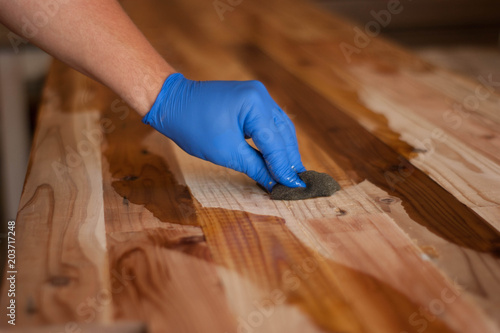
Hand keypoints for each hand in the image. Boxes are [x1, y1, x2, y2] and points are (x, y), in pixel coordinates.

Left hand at [142, 73, 305, 190]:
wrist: (171, 103)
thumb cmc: (192, 125)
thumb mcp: (225, 152)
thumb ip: (256, 168)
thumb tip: (276, 184)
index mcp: (255, 103)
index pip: (275, 142)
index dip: (285, 167)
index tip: (296, 187)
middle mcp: (261, 96)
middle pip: (284, 134)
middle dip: (290, 159)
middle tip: (297, 184)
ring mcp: (258, 96)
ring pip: (280, 129)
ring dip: (285, 151)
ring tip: (292, 174)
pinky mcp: (252, 101)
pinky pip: (270, 124)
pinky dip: (275, 142)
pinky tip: (279, 157)